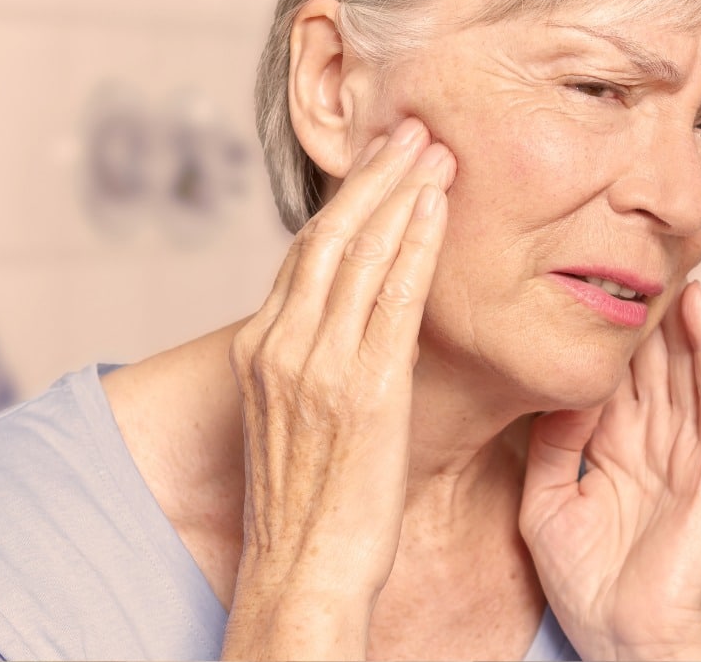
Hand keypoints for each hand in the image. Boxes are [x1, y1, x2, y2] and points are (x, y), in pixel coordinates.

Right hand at [221, 118, 454, 660]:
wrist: (301, 571)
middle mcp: (281, 347)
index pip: (305, 253)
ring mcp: (318, 366)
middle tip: (411, 130)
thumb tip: (355, 321)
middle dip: (373, 177)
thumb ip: (317, 360)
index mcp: (262, 349)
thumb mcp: (295, 417)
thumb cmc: (310, 502)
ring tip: (434, 150)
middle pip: (328, 237)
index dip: (346, 200)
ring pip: (359, 253)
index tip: (379, 162)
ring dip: (400, 193)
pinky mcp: (363, 391)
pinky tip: (438, 208)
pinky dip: (415, 245)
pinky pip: (392, 299)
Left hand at [520, 282, 700, 660]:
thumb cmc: (583, 582)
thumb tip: (561, 387)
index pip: (611, 375)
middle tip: (630, 246)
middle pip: (648, 361)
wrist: (622, 638)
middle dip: (642, 308)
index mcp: (613, 450)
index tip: (584, 274)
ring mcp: (687, 452)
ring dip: (679, 315)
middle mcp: (652, 442)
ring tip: (669, 257)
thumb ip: (550, 444)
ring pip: (684, 367)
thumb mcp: (547, 503)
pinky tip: (698, 312)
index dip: (602, 328)